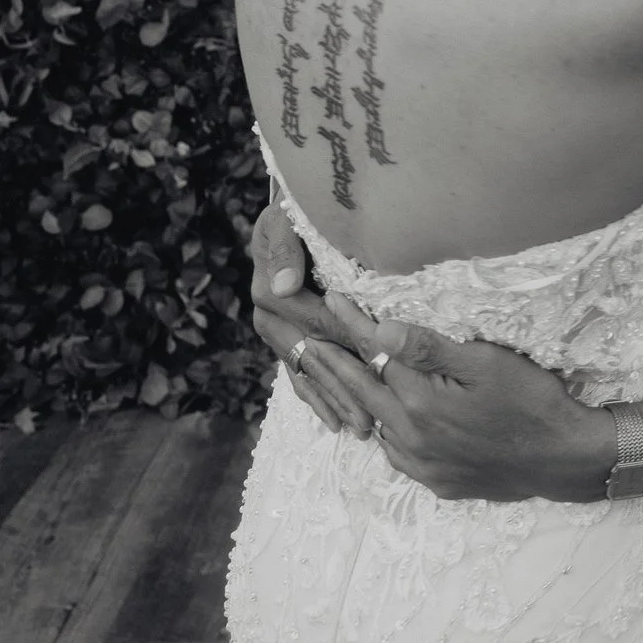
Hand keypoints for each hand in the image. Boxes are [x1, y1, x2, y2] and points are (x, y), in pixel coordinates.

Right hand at [249, 197, 381, 435]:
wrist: (287, 214)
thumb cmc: (293, 212)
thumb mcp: (285, 219)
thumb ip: (285, 248)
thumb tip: (285, 286)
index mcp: (270, 291)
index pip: (314, 321)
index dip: (344, 341)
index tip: (372, 362)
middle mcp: (270, 319)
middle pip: (312, 359)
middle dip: (342, 388)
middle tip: (371, 418)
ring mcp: (277, 335)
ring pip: (308, 375)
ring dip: (334, 402)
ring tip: (362, 429)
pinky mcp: (285, 343)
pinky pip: (299, 378)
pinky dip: (318, 401)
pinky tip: (335, 423)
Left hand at [299, 319, 618, 502]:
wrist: (563, 460)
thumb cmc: (531, 401)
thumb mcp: (486, 363)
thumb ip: (430, 348)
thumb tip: (381, 328)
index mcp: (421, 403)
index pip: (376, 354)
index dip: (353, 324)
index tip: (331, 300)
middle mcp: (412, 439)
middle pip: (362, 393)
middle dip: (334, 364)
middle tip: (308, 341)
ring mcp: (423, 466)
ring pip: (375, 427)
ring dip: (356, 400)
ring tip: (338, 376)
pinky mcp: (437, 483)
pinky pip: (397, 454)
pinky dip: (384, 431)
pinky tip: (385, 420)